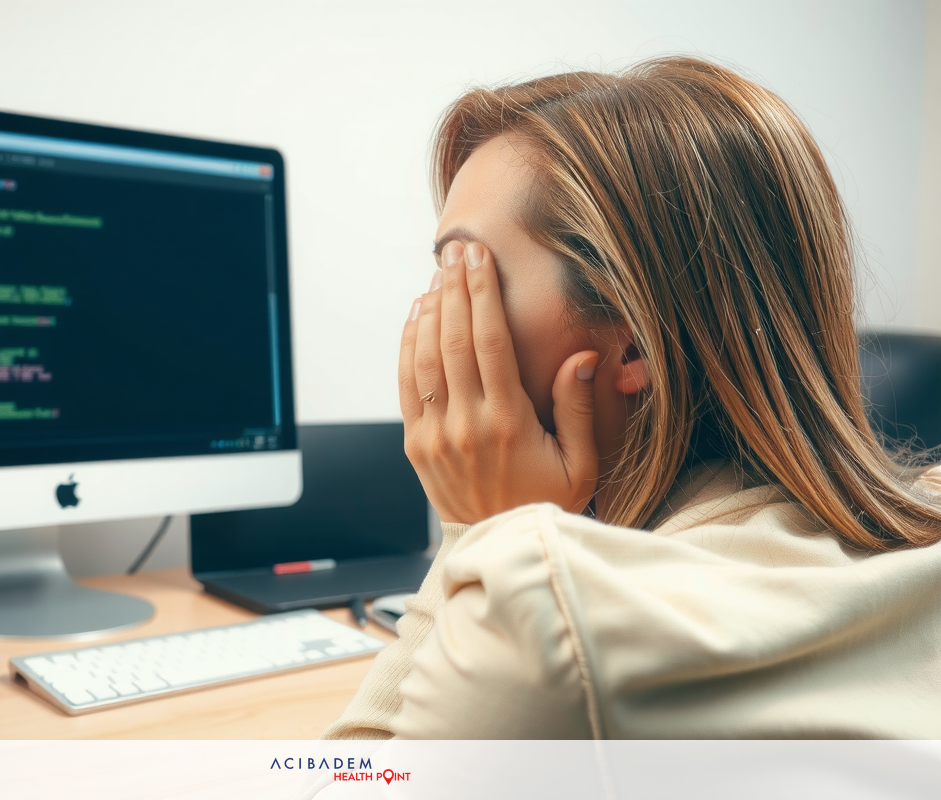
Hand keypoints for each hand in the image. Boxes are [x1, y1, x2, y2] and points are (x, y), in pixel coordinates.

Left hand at [399, 240, 599, 524]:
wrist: (501, 548)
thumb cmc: (548, 502)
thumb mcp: (582, 463)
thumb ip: (578, 409)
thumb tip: (581, 356)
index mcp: (507, 422)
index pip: (489, 342)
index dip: (481, 294)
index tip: (479, 259)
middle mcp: (465, 424)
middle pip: (452, 340)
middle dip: (453, 290)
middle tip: (456, 253)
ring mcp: (434, 435)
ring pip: (424, 357)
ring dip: (428, 312)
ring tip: (438, 278)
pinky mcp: (416, 445)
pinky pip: (406, 385)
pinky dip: (408, 346)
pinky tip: (416, 317)